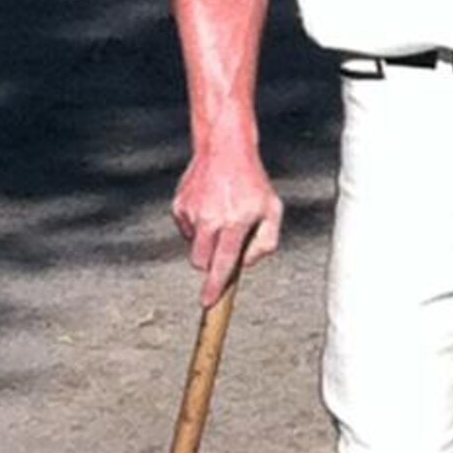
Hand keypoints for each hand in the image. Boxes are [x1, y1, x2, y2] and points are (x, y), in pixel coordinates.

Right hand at [172, 124, 282, 305]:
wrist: (226, 149)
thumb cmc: (253, 182)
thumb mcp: (273, 211)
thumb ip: (266, 243)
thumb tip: (245, 265)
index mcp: (236, 222)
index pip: (223, 263)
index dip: (215, 287)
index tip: (208, 302)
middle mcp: (211, 218)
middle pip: (201, 262)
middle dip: (211, 263)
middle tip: (225, 243)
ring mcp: (192, 212)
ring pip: (193, 247)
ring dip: (206, 242)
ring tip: (222, 216)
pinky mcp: (179, 206)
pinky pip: (186, 230)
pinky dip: (197, 226)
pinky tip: (210, 206)